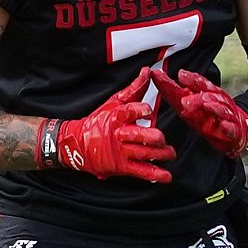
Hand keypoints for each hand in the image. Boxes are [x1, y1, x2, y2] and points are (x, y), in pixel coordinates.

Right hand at [53, 67, 175, 182]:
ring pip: (143, 153)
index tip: (149, 109)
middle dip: (154, 137)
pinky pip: (141, 171)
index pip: (128, 112)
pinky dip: (155, 175)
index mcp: (116, 117)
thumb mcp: (114, 102)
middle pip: (139, 136)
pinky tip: (166, 176)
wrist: (77, 145)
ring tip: (170, 153)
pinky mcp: (122, 167)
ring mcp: (121, 152)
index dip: (139, 110)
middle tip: (162, 138)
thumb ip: (133, 89)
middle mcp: (119, 135)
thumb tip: (147, 72)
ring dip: (160, 154)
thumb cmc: (98, 121)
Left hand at [151, 66, 247, 158]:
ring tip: (205, 105)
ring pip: (222, 109)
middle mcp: (219, 102)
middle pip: (211, 95)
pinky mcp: (232, 132)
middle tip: (184, 100)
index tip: (181, 75)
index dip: (192, 79)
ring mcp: (227, 116)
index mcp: (208, 93)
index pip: (200, 83)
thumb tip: (155, 73)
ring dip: (214, 107)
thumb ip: (171, 89)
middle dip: (199, 96)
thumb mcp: (186, 102)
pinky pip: (231, 129)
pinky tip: (224, 126)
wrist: (233, 133)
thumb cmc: (207, 115)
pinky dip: (229, 127)